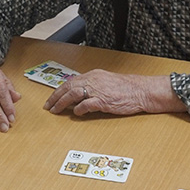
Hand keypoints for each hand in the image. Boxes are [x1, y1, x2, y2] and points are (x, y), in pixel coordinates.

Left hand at [43, 70, 185, 116]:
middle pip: (68, 87)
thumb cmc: (126, 89)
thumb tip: (77, 97)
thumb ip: (92, 87)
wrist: (142, 91)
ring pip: (73, 94)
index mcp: (93, 75)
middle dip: (55, 97)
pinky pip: (86, 104)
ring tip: (56, 111)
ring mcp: (98, 90)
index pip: (70, 82)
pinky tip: (76, 113)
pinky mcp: (104, 101)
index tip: (51, 99)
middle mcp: (93, 80)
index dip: (59, 91)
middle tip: (48, 106)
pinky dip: (79, 109)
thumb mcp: (106, 83)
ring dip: (62, 103)